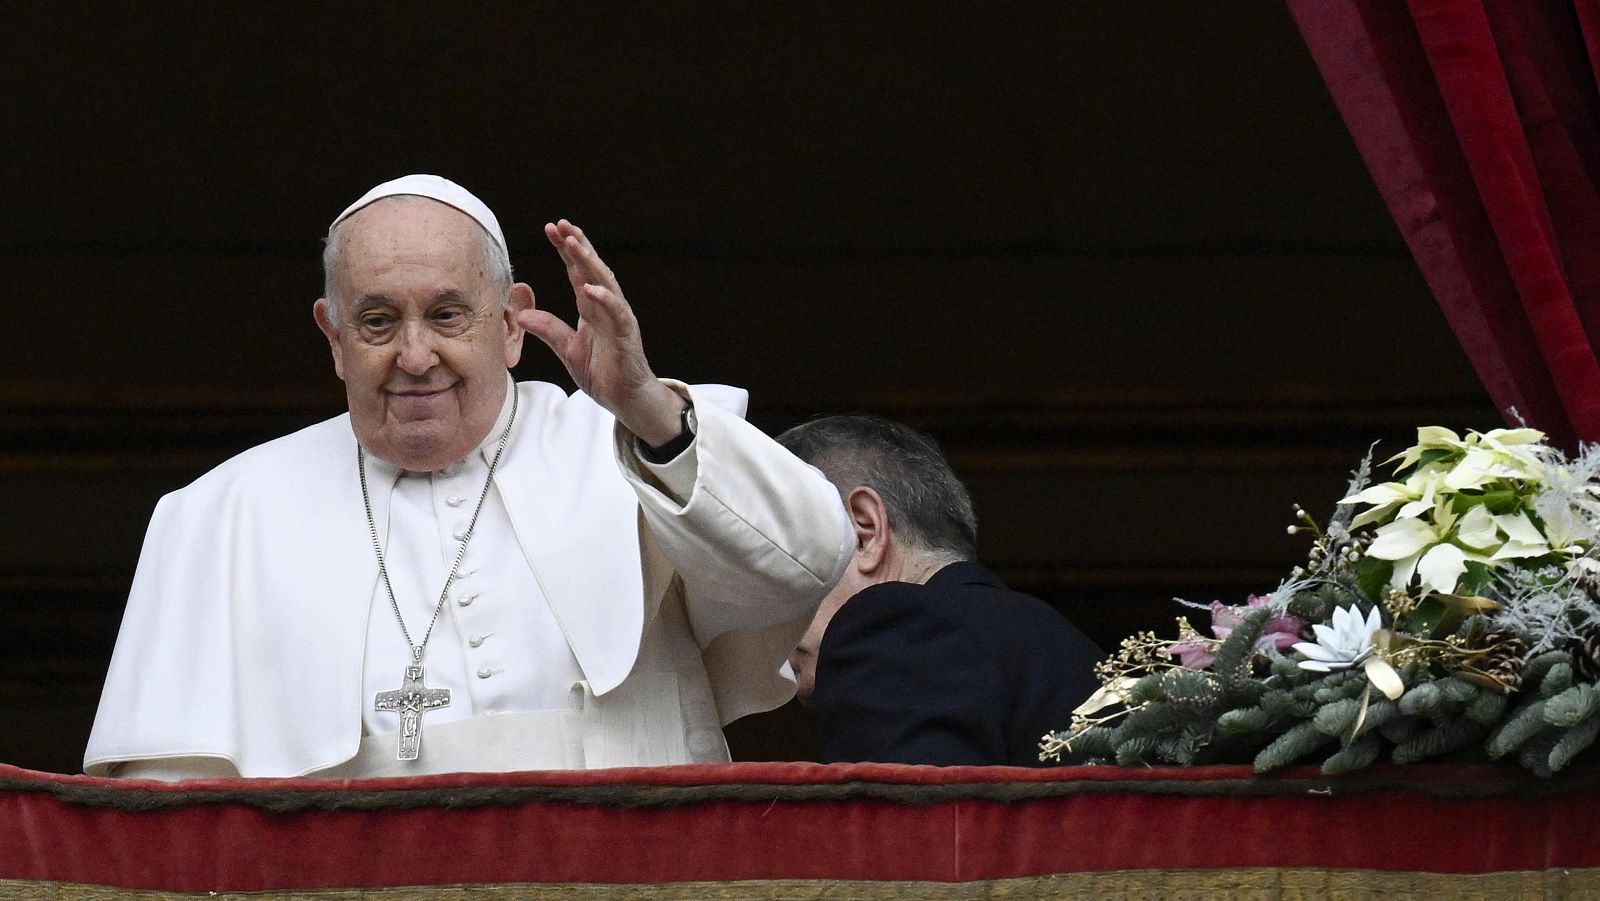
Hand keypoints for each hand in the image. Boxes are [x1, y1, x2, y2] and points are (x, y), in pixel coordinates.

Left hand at [516, 220, 684, 445]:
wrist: (626, 399)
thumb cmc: (603, 373)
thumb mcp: (568, 350)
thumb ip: (548, 330)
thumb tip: (521, 315)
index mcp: (591, 309)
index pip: (577, 272)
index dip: (565, 250)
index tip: (551, 228)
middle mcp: (606, 308)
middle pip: (591, 269)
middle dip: (577, 246)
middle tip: (561, 224)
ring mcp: (618, 319)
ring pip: (605, 283)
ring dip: (590, 262)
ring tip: (574, 244)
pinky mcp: (627, 336)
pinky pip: (617, 314)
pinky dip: (605, 300)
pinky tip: (591, 288)